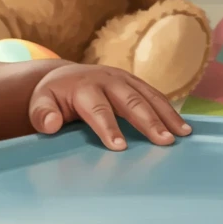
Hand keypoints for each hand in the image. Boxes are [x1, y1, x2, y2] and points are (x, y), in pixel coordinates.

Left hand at [28, 63, 192, 150]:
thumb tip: (52, 123)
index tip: (119, 147)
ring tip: (182, 135)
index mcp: (82, 87)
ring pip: (147, 96)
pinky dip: (169, 110)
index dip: (108, 128)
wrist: (62, 76)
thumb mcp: (40, 104)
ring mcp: (123, 79)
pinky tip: (183, 127)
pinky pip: (154, 96)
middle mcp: (106, 80)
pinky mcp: (134, 82)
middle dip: (147, 121)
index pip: (97, 109)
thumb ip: (42, 115)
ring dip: (166, 115)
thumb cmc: (52, 98)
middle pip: (129, 101)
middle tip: (163, 141)